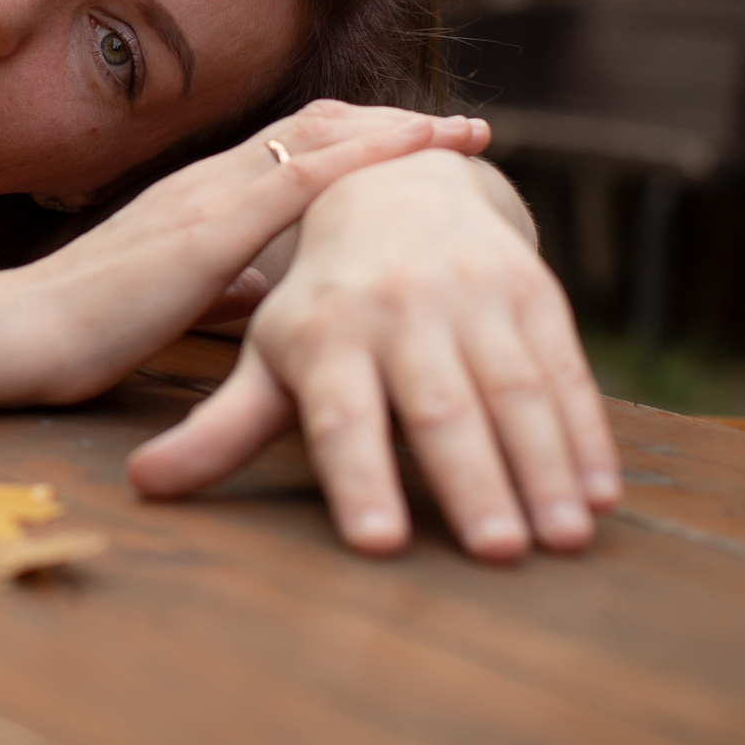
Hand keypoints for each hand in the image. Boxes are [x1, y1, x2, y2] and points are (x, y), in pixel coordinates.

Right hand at [24, 104, 493, 397]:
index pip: (294, 145)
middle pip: (318, 125)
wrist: (16, 333)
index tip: (422, 142)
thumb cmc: (81, 328)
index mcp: (200, 195)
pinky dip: (364, 158)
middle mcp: (210, 178)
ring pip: (318, 136)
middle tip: (465, 128)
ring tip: (462, 133)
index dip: (361, 139)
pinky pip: (299, 176)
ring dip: (396, 130)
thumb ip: (221, 286)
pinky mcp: (208, 229)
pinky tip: (411, 155)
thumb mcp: (172, 299)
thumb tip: (271, 291)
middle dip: (395, 123)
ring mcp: (209, 195)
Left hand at [126, 149, 621, 561]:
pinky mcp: (531, 292)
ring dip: (544, 467)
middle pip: (436, 406)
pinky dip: (587, 432)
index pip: (340, 415)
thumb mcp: (267, 356)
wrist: (392, 189)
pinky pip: (565, 369)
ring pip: (513, 389)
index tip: (378, 544)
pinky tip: (601, 495)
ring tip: (562, 541)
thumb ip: (219, 428)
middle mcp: (398, 309)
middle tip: (494, 555)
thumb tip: (142, 487)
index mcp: (325, 331)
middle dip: (469, 481)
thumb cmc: (318, 302)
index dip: (359, 477)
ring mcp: (471, 296)